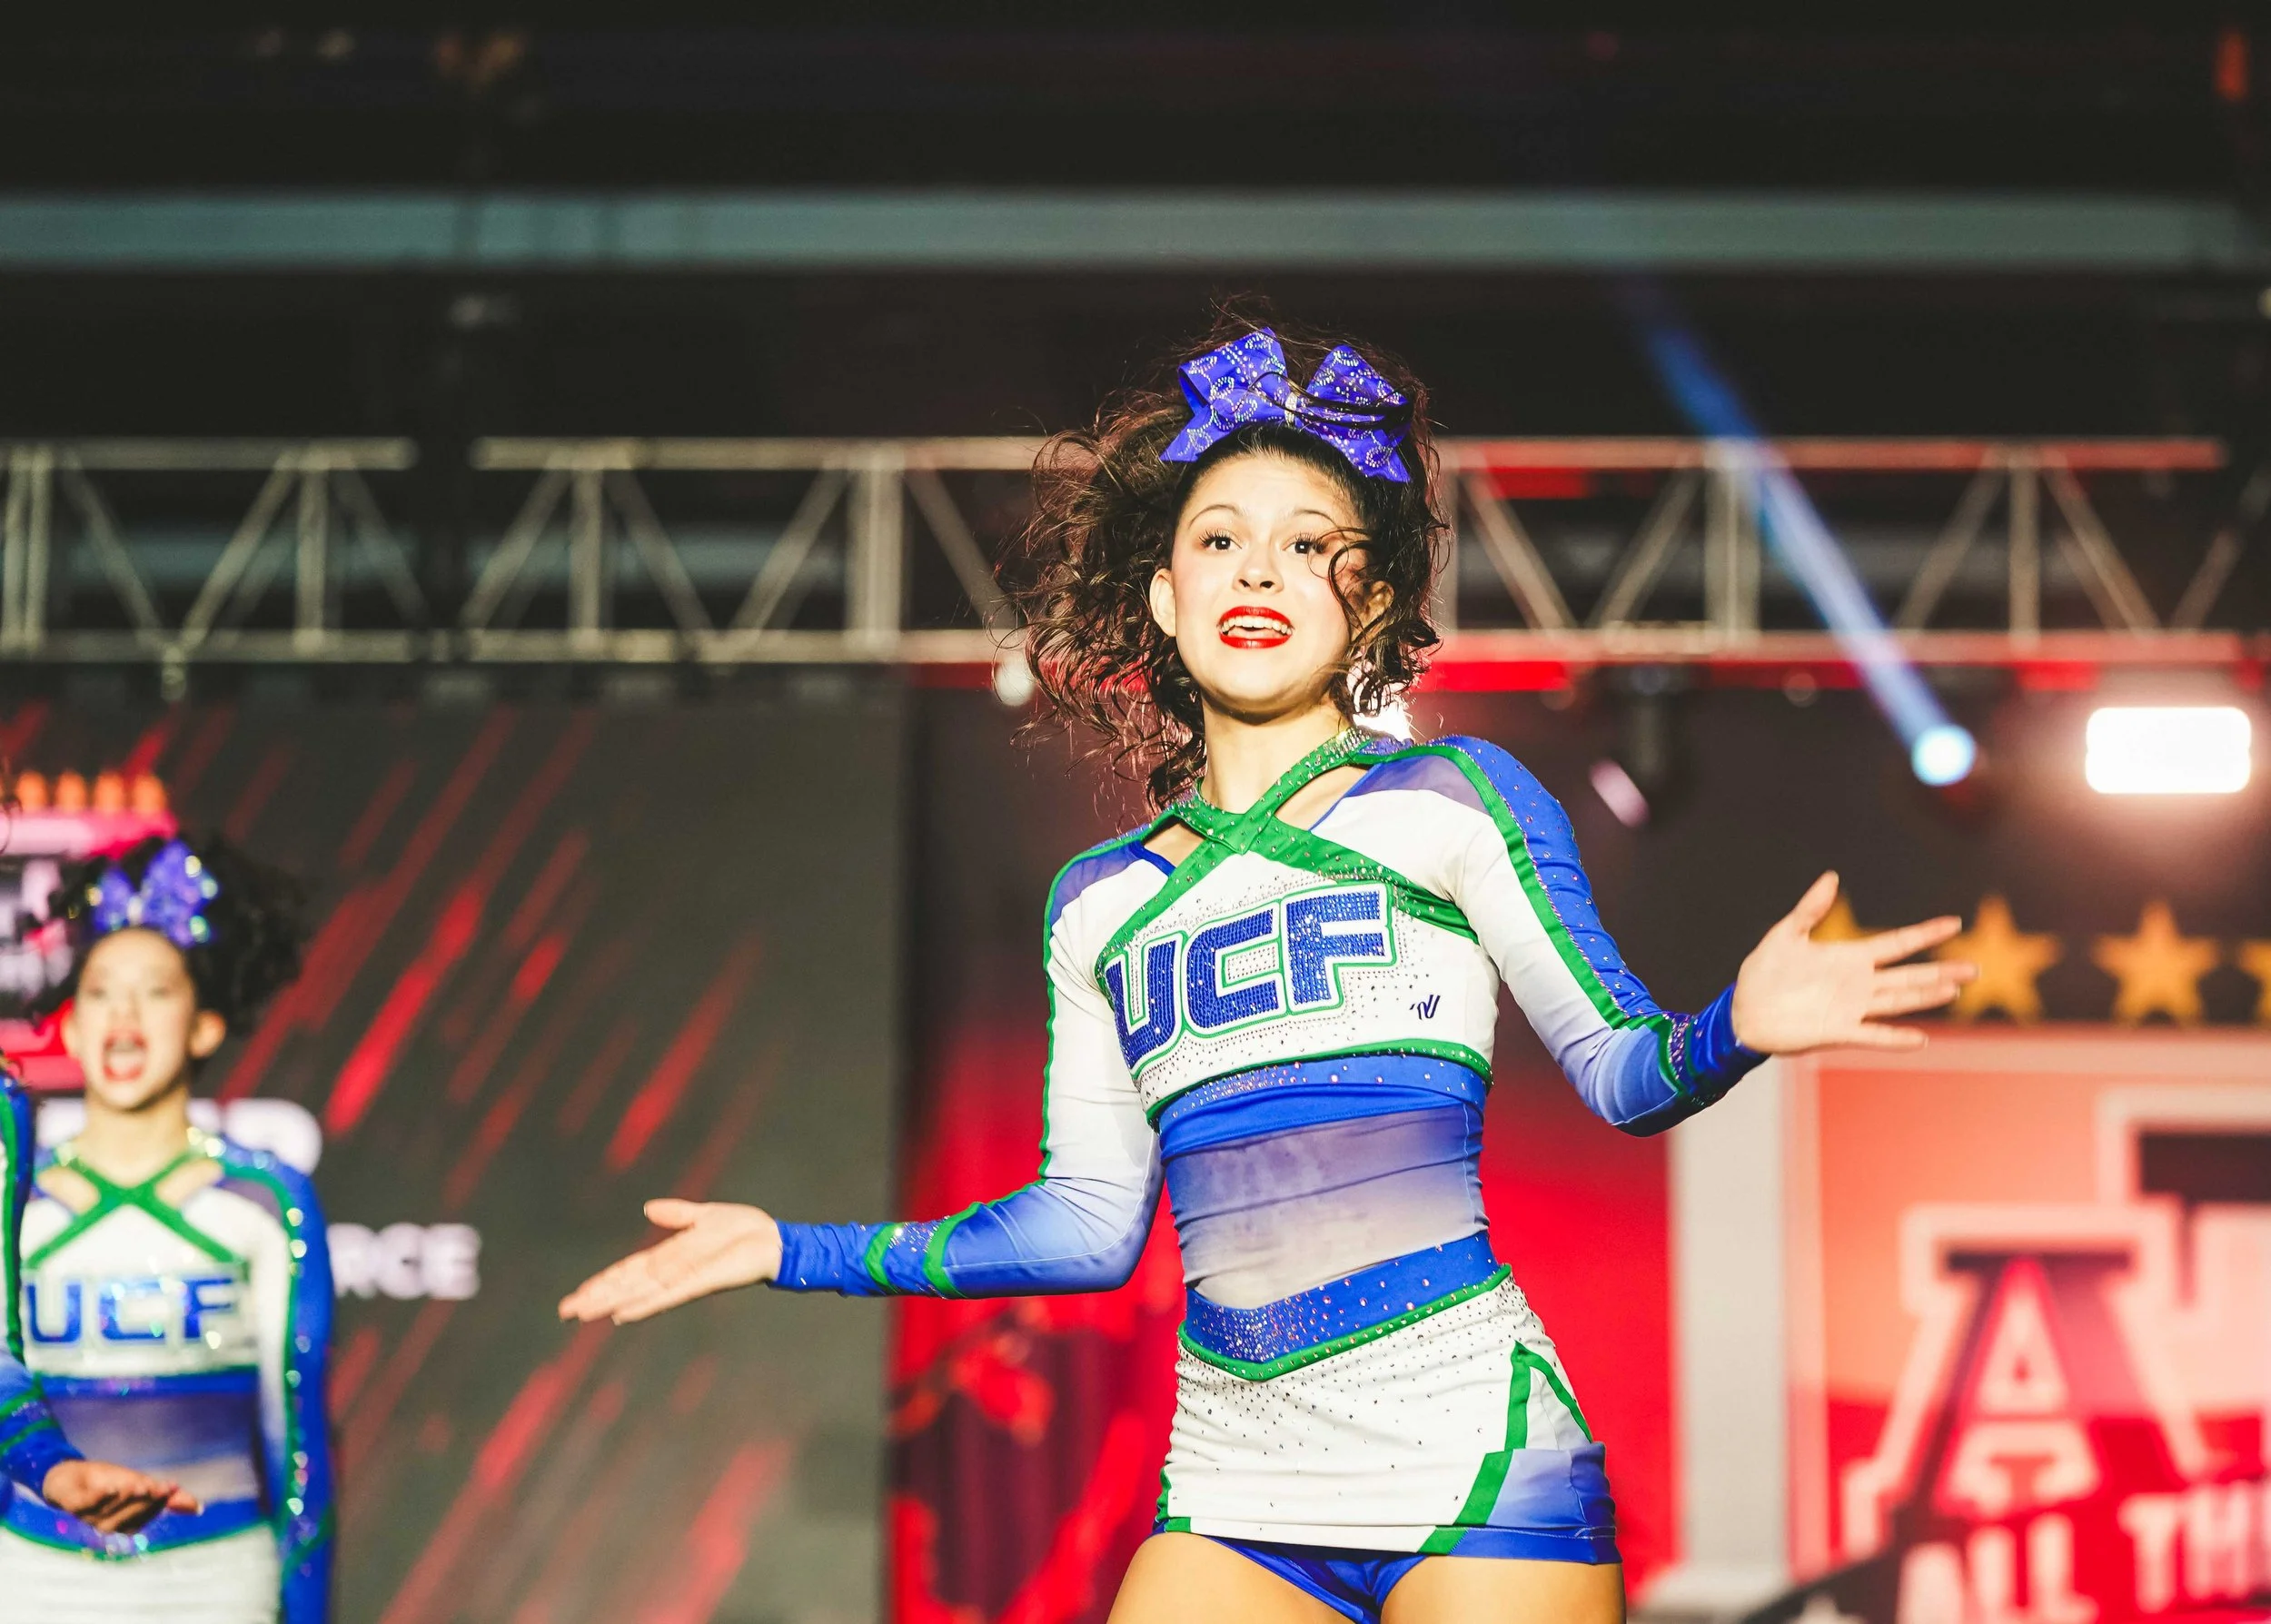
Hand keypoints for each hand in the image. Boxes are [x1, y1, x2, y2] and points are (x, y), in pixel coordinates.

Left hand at [42, 1459, 200, 1533]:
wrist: (70, 1475)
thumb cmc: (107, 1484)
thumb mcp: (140, 1486)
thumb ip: (166, 1498)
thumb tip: (199, 1508)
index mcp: (123, 1524)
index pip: (143, 1518)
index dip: (157, 1504)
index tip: (171, 1487)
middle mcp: (105, 1525)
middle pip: (127, 1519)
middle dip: (144, 1502)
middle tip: (161, 1486)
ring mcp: (86, 1517)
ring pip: (108, 1513)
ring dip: (125, 1499)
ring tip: (141, 1483)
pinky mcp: (71, 1505)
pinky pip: (86, 1504)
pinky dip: (99, 1497)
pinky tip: (113, 1486)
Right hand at [557, 1199, 781, 1324]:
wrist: (774, 1239)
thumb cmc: (744, 1229)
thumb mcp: (705, 1215)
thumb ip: (676, 1214)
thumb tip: (648, 1208)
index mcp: (671, 1256)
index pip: (629, 1271)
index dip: (603, 1281)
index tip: (577, 1294)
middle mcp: (673, 1272)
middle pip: (627, 1285)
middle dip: (596, 1297)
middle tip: (565, 1312)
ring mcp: (685, 1279)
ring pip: (639, 1293)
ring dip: (611, 1302)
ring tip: (583, 1313)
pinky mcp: (701, 1283)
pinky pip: (668, 1296)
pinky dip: (645, 1305)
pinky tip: (623, 1315)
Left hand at [1730, 872, 1974, 1055]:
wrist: (1742, 1010)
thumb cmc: (1763, 972)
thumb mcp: (1785, 934)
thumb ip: (1810, 909)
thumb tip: (1831, 877)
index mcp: (1850, 957)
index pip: (1897, 943)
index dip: (1925, 933)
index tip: (1955, 923)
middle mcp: (1858, 984)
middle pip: (1909, 975)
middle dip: (1941, 971)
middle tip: (1975, 968)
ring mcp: (1852, 1009)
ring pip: (1899, 1001)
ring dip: (1926, 996)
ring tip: (1956, 989)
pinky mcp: (1838, 1032)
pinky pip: (1873, 1035)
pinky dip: (1895, 1037)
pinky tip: (1920, 1038)